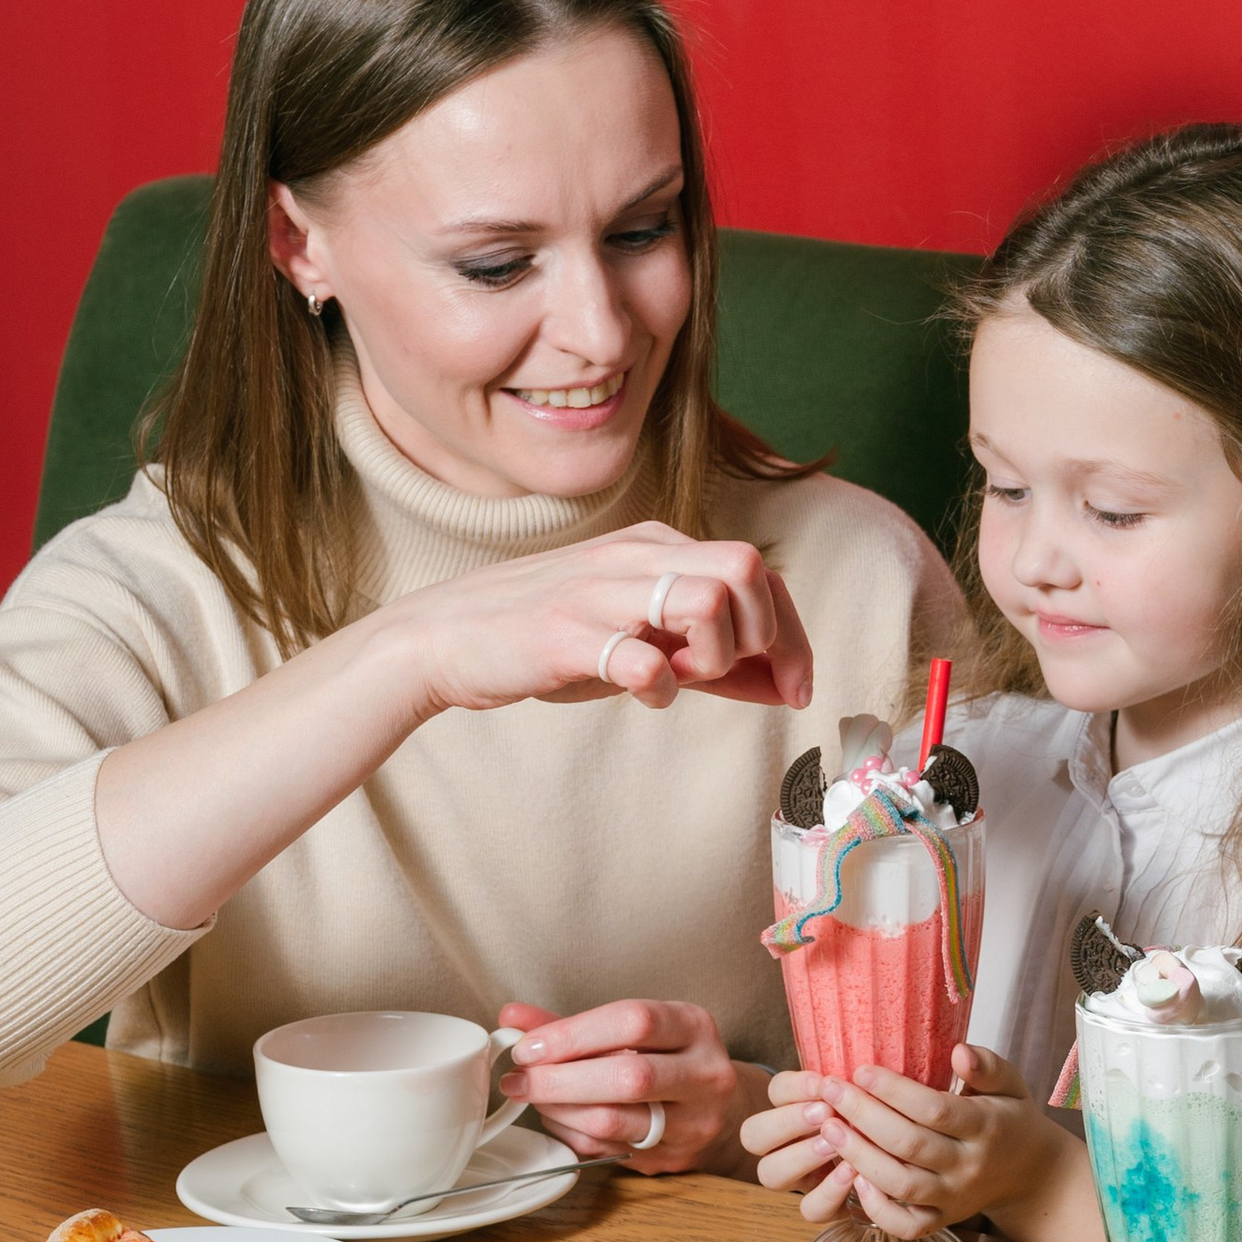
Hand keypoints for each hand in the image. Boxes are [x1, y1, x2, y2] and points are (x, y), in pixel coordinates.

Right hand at [387, 527, 814, 720]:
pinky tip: (646, 694)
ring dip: (716, 655)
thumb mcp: (639, 638)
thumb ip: (710, 658)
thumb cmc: (550, 640)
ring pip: (708, 600)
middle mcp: (637, 557)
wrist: (444, 638)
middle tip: (734, 679)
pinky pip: (641, 656)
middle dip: (764, 637)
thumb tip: (785, 684)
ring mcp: (600, 590)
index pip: (760, 573)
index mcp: (659, 548)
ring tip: (684, 680)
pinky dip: (660, 685)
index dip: (794, 636)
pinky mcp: (566, 633)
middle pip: (747, 571)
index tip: (798, 688)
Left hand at [495, 997, 754, 1170]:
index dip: (574, 1034)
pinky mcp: (673, 1158)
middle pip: (628, 1077)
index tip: (529, 1045)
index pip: (634, 1022)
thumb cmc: (668, 1060)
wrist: (722, 1108)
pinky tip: (556, 1118)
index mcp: (694, 1027)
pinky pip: (608, 1149)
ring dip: (559, 1110)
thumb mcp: (634, 1030)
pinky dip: (571, 1133)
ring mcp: (694, 1122)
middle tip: (518, 1079)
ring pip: (616, 1121)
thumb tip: (512, 1018)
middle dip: (559, 1080)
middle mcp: (705, 1074)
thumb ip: (574, 1025)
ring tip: (531, 1096)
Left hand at [744, 1047, 1069, 1239]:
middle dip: (863, 1116)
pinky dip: (877, 1210)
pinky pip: (906, 1226)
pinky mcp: (941, 1221)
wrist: (1030, 1173)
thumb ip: (987, 1065)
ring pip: (901, 1185)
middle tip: (830, 1090)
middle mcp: (968, 1167)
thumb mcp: (1010, 1084)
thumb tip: (958, 1051)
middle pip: (909, 1145)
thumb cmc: (1009, 1118)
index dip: (894, 1090)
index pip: (934, 1110)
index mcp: (985, 1127)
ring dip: (860, 1157)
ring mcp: (953, 1198)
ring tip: (829, 1128)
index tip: (860, 1070)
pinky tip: (852, 1178)